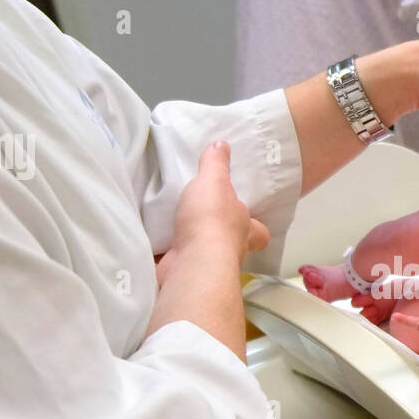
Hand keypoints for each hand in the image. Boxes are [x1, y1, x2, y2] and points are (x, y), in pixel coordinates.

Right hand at [158, 141, 268, 282]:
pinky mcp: (186, 274)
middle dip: (221, 235)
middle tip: (205, 221)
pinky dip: (170, 257)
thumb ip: (216, 164)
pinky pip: (179, 264)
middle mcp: (232, 250)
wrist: (192, 261)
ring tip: (177, 226)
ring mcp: (208, 265)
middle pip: (232, 244)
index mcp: (245, 228)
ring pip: (205, 255)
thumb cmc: (211, 219)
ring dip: (194, 245)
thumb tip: (222, 145)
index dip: (256, 226)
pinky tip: (158, 245)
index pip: (260, 231)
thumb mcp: (214, 181)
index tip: (248, 219)